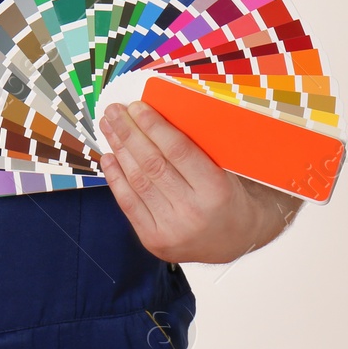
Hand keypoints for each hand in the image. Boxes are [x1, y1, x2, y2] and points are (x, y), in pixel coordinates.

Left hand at [99, 102, 297, 264]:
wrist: (238, 241)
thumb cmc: (232, 197)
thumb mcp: (230, 171)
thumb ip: (201, 149)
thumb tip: (162, 116)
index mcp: (217, 190)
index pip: (178, 151)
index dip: (154, 127)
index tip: (137, 107)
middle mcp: (192, 211)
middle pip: (152, 164)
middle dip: (129, 133)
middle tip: (114, 112)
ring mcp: (171, 229)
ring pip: (137, 181)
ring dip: (119, 150)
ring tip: (109, 128)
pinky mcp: (153, 240)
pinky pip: (128, 203)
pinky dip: (116, 177)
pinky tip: (109, 157)